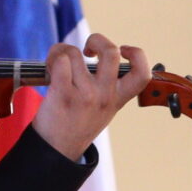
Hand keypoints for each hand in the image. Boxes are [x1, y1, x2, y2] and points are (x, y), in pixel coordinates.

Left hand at [29, 33, 149, 161]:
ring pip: (74, 53)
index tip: (124, 50)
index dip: (137, 54)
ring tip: (57, 62)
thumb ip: (108, 87)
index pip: (142, 74)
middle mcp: (105, 96)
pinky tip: (49, 69)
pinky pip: (59, 62)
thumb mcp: (103, 110)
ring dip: (62, 51)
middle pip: (111, 52)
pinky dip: (52, 58)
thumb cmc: (77, 125)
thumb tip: (99, 55)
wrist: (56, 151)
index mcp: (118, 98)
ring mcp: (85, 95)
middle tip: (86, 49)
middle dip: (97, 39)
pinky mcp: (63, 95)